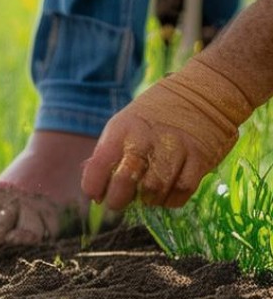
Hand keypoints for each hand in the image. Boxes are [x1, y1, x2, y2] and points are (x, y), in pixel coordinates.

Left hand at [82, 56, 252, 210]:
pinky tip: (166, 196)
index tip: (95, 196)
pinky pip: (182, 190)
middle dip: (117, 200)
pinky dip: (171, 200)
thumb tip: (93, 190)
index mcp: (121, 129)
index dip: (93, 187)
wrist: (204, 94)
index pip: (98, 164)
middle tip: (118, 204)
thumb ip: (108, 153)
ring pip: (154, 190)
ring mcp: (174, 148)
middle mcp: (145, 138)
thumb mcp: (124, 124)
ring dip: (147, 200)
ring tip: (145, 197)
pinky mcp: (199, 158)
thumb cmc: (155, 115)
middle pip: (125, 181)